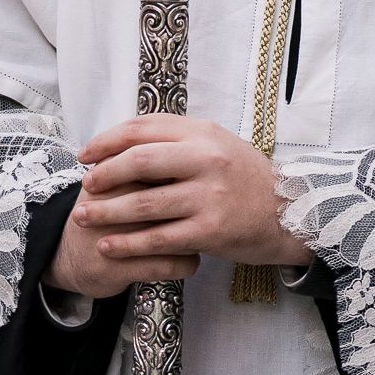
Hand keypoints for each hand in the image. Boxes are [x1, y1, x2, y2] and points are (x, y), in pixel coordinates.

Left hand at [51, 115, 308, 299]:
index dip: (107, 141)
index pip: (144, 128)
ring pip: (143, 202)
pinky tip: (108, 245)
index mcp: (204, 133)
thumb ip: (179, 139)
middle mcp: (206, 159)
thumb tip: (126, 140)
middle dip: (103, 174)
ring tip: (84, 217)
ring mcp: (209, 195)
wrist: (291, 212)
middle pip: (139, 161)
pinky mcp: (210, 230)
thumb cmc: (246, 178)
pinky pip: (158, 238)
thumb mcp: (218, 144)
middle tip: (85, 187)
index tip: (85, 155)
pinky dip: (127, 243)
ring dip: (107, 211)